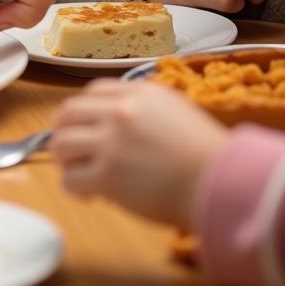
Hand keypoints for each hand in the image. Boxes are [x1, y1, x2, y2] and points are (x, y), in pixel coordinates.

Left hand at [50, 79, 228, 227]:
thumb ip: (144, 107)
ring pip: (61, 143)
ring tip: (77, 171)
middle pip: (68, 113)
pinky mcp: (108, 175)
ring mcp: (111, 142)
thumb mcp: (177, 110)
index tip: (83, 125)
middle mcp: (119, 112)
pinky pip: (71, 179)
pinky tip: (87, 193)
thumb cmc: (208, 154)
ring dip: (65, 159)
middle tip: (70, 148)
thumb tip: (119, 115)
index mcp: (137, 93)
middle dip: (63, 130)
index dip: (83, 111)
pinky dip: (72, 187)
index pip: (92, 92)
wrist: (223, 182)